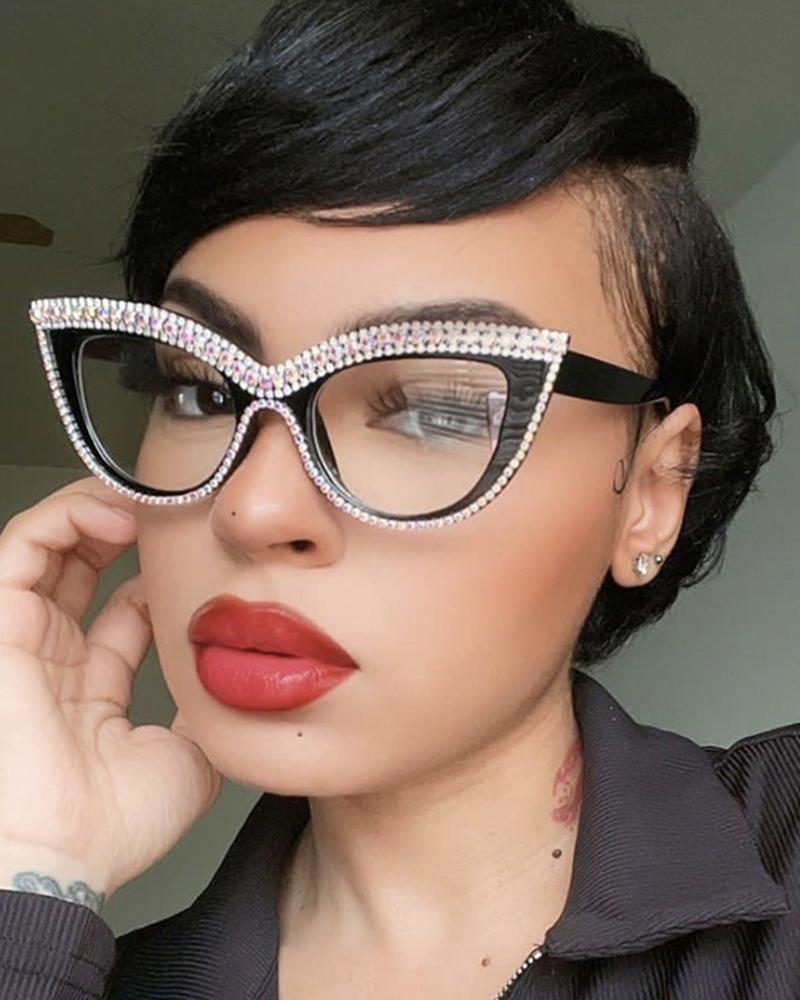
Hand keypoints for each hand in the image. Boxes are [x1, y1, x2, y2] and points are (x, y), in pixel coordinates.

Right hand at [0, 476, 222, 902]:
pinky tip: (116, 514)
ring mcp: (23, 640)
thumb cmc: (114, 825)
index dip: (160, 577)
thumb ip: (204, 711)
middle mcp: (54, 662)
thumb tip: (235, 680)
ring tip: (147, 500)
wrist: (64, 853)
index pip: (124, 613)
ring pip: (53, 547)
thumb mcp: (186, 756)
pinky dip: (67, 517)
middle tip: (171, 512)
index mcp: (93, 693)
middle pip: (85, 572)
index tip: (199, 553)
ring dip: (100, 512)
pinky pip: (23, 545)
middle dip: (129, 534)